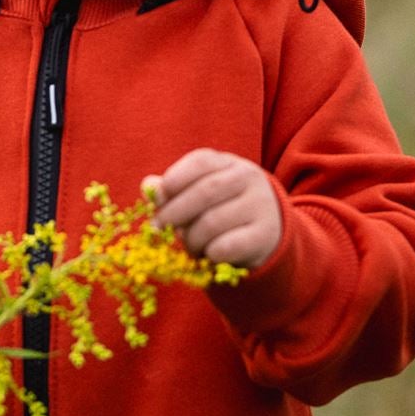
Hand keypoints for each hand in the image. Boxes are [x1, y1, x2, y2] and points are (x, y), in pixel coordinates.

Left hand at [141, 149, 281, 268]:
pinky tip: (209, 254)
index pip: (200, 161)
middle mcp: (248, 178)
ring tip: (190, 245)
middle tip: (157, 229)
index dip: (174, 179)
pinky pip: (227, 246)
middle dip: (174, 213)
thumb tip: (148, 186)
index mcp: (229, 163)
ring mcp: (260, 205)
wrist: (267, 234)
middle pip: (205, 192)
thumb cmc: (222, 211)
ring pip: (213, 222)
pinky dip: (210, 253)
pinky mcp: (265, 235)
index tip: (156, 201)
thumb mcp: (200, 194)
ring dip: (191, 239)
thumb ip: (173, 190)